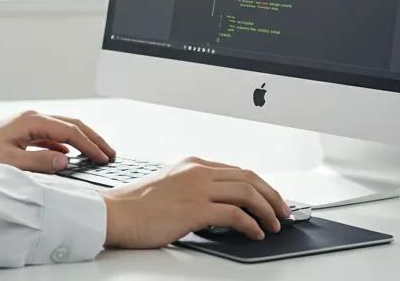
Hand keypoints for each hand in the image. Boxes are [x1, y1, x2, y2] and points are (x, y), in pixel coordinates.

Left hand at [0, 110, 116, 172]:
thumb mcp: (11, 163)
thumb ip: (40, 162)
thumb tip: (66, 160)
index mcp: (32, 121)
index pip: (70, 131)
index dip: (90, 145)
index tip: (104, 158)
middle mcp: (33, 117)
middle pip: (72, 124)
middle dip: (93, 138)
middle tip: (110, 153)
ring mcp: (29, 122)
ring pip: (64, 128)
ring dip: (82, 139)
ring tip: (98, 152)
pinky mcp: (25, 131)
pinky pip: (53, 134)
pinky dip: (67, 143)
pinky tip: (72, 154)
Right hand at [101, 157, 289, 246]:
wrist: (115, 213)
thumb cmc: (137, 206)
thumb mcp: (171, 188)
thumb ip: (195, 191)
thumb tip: (220, 208)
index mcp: (193, 165)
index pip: (238, 171)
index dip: (260, 186)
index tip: (271, 199)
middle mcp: (198, 172)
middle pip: (249, 177)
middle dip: (272, 195)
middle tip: (283, 211)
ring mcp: (197, 188)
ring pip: (247, 192)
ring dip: (267, 209)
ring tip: (275, 224)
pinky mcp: (195, 209)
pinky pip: (235, 214)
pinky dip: (251, 224)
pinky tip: (256, 233)